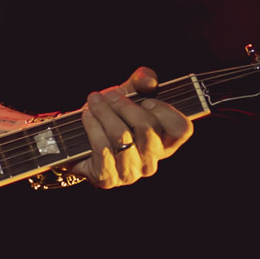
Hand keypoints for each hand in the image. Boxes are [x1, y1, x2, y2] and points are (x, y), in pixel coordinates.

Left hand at [72, 66, 193, 187]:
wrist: (78, 139)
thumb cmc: (110, 116)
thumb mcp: (128, 93)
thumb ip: (142, 81)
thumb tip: (148, 80)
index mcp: (164, 143)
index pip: (181, 129)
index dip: (164, 110)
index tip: (145, 101)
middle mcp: (151, 161)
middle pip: (147, 128)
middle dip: (124, 105)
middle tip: (108, 95)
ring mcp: (130, 172)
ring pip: (122, 137)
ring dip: (105, 113)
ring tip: (94, 103)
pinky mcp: (108, 178)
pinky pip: (102, 148)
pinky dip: (92, 127)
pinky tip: (87, 117)